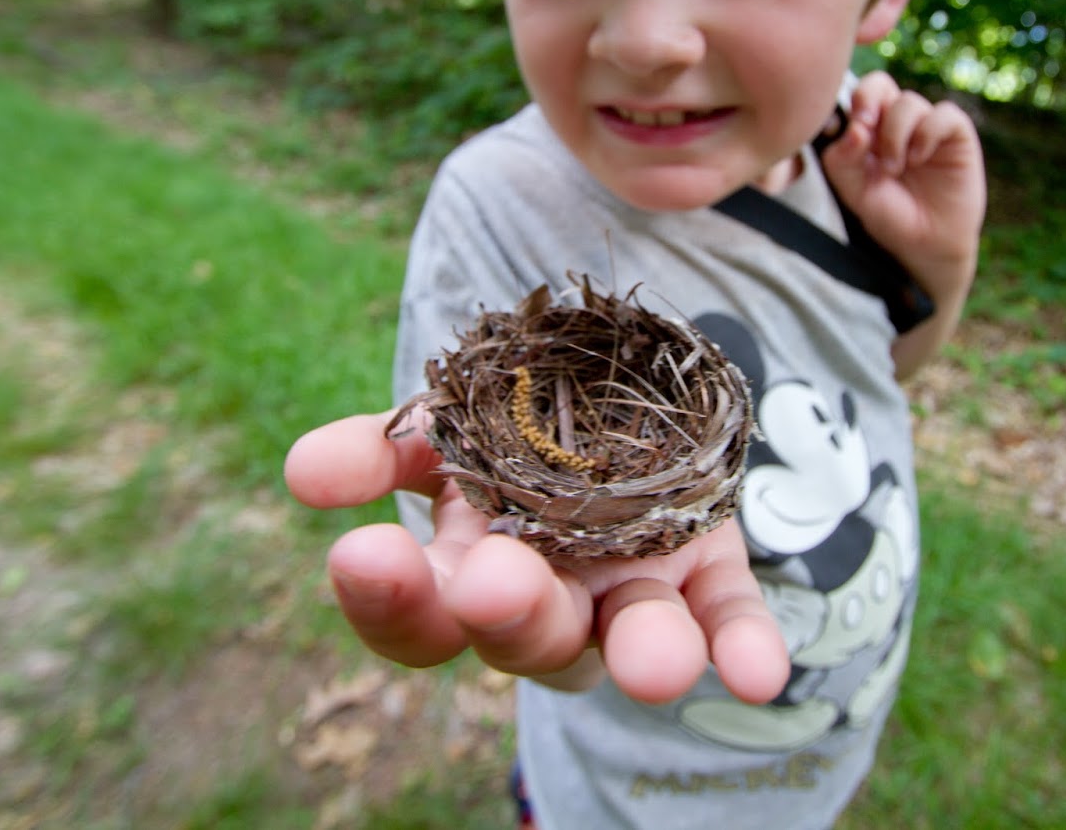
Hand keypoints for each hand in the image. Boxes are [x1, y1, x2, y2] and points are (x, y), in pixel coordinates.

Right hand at [284, 408, 789, 705]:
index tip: (361, 555)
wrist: (615, 392)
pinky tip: (761, 673)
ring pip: (628, 634)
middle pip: (523, 633)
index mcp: (465, 571)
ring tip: (657, 666)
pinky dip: (742, 643)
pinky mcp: (708, 574)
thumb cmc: (505, 422)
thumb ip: (380, 448)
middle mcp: (547, 599)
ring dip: (642, 650)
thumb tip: (304, 472)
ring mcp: (630, 592)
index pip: (416, 614)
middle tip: (492, 584)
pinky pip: (727, 617)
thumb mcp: (440, 424)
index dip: (387, 596)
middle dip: (509, 611)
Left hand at [821, 71, 985, 271]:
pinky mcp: (956, 136)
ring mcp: (927, 127)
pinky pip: (943, 114)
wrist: (925, 244)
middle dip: (869, 98)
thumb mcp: (855, 191)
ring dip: (895, 134)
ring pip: (908, 102)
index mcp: (869, 132)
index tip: (853, 130)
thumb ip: (843, 160)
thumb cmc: (889, 215)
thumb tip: (855, 129)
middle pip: (881, 83)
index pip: (859, 96)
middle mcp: (897, 124)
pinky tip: (919, 159)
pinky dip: (926, 134)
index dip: (854, 103)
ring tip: (895, 168)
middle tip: (865, 125)